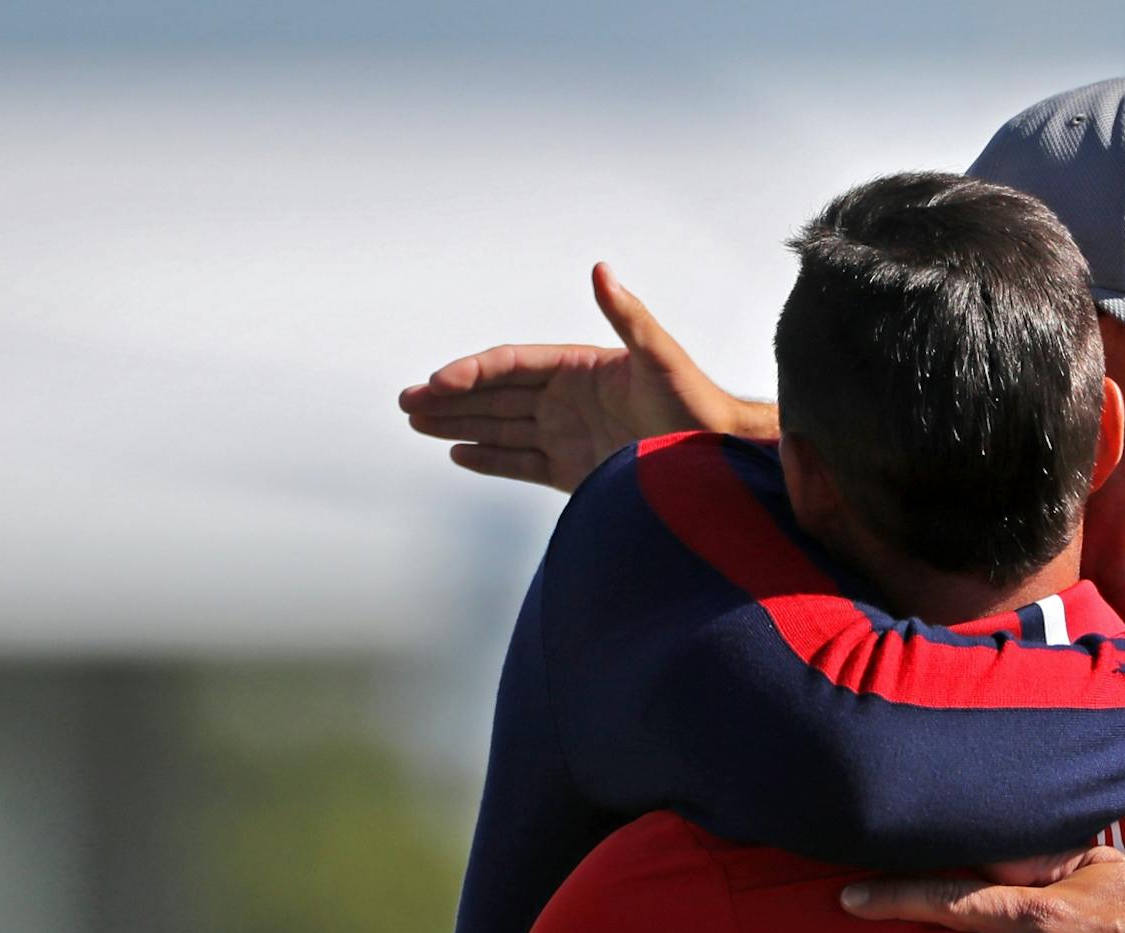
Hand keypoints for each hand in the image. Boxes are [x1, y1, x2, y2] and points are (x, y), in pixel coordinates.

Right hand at [398, 264, 769, 491]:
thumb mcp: (661, 358)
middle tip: (405, 403)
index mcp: (581, 368)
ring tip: (416, 424)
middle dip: (450, 399)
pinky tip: (458, 453)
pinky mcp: (574, 470)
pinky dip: (489, 459)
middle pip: (496, 396)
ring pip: (500, 428)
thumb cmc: (696, 407)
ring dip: (458, 425)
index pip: (513, 366)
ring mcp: (569, 435)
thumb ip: (629, 317)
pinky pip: (520, 462)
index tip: (438, 384)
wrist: (718, 461)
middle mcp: (569, 399)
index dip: (473, 373)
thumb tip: (602, 270)